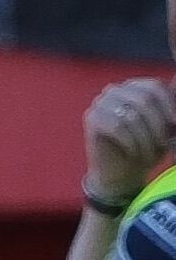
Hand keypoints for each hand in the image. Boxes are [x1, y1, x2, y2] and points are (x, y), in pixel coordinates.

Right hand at [85, 79, 175, 204]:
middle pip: (144, 99)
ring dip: (145, 138)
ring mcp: (101, 103)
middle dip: (158, 124)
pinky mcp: (91, 118)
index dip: (169, 105)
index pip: (155, 87)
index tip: (175, 124)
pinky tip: (133, 152)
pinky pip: (116, 127)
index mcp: (135, 87)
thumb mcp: (166, 127)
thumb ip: (170, 109)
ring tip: (149, 152)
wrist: (120, 172)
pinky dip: (130, 142)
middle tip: (164, 143)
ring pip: (131, 115)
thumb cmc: (146, 147)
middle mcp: (116, 90)